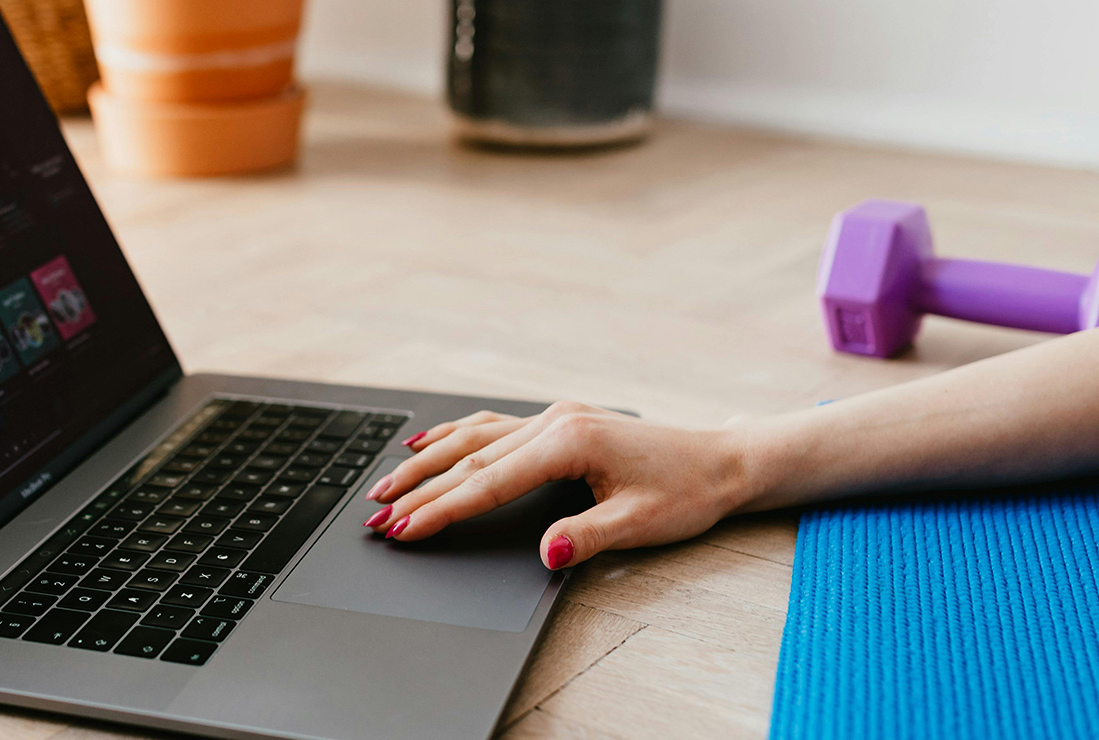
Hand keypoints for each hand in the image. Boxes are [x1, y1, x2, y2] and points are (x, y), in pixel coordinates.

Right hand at [360, 402, 753, 568]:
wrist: (722, 460)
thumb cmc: (687, 492)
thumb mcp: (641, 524)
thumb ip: (587, 536)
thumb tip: (545, 552)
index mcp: (570, 442)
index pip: (488, 484)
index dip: (441, 510)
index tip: (405, 530)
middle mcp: (555, 422)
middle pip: (469, 459)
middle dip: (418, 489)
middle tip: (376, 517)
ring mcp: (555, 417)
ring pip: (473, 438)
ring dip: (426, 461)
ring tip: (384, 485)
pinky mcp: (560, 422)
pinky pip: (493, 427)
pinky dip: (455, 436)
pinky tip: (428, 442)